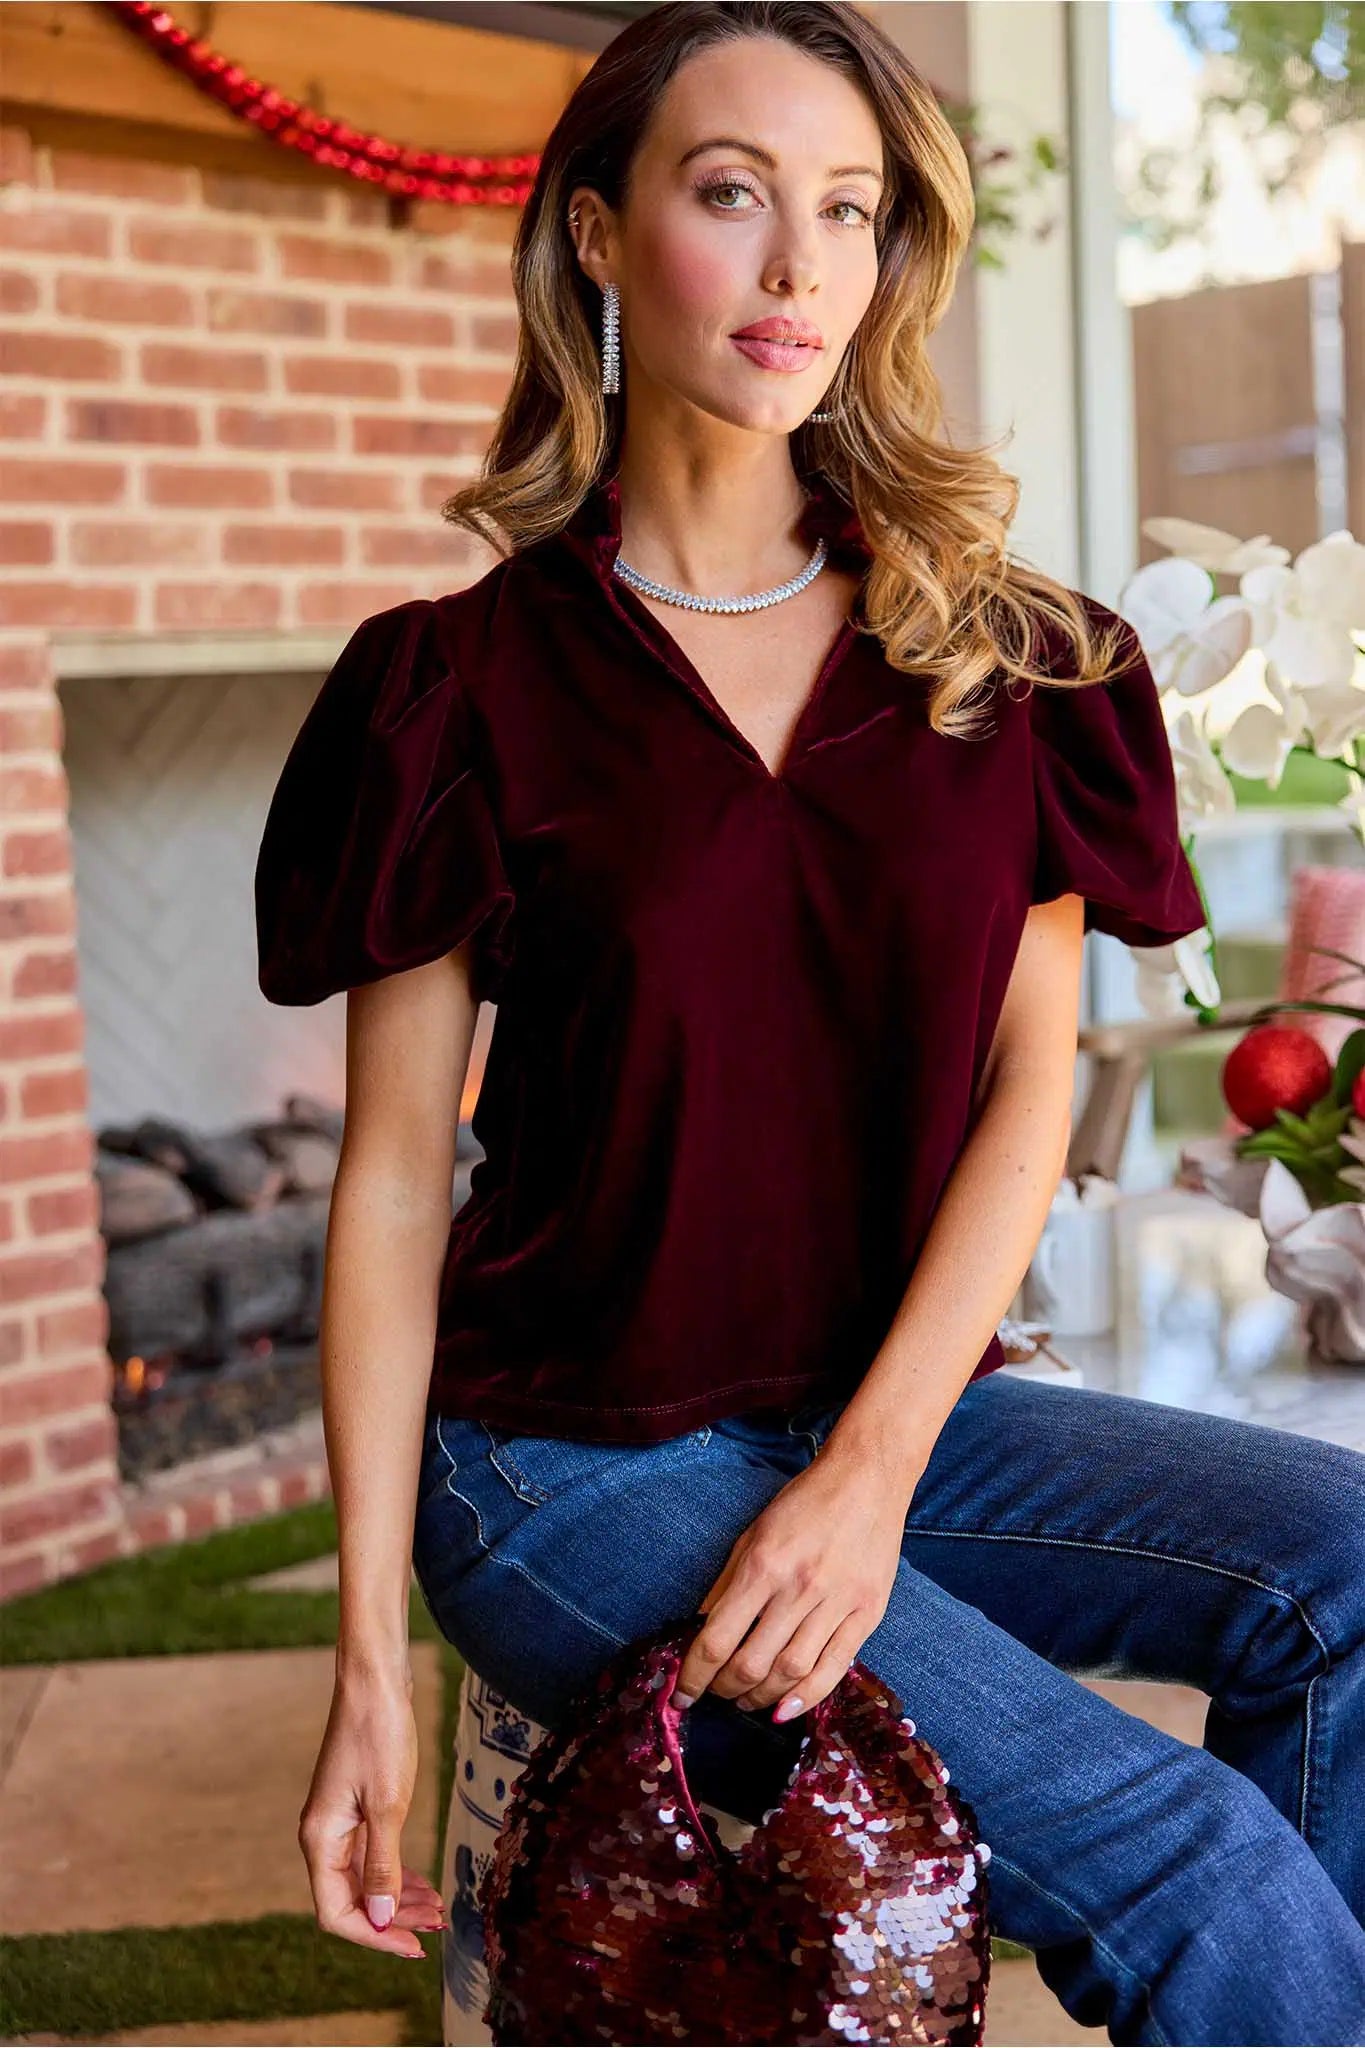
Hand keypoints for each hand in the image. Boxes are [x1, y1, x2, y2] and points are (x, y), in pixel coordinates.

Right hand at [297, 1666, 448, 1958]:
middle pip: (351, 1900)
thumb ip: (383, 1866)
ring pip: (363, 1880)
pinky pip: (370, 1856)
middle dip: (394, 1919)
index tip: (416, 1946)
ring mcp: (338, 1821)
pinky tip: (422, 1881)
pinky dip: (395, 1873)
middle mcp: (323, 1836)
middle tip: (437, 1925)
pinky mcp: (354, 1807)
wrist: (376, 1680)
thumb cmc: (380, 1735)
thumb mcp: (388, 1805)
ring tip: (437, 1908)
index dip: (376, 1936)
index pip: (338, 1913)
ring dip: (398, 1898)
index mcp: (321, 1839)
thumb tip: (382, 1919)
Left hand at [672, 1445, 912, 1723]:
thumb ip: (725, 1585)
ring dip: (760, 1698)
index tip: (680, 1694)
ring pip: (790, 1674)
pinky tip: (786, 1709)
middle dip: (723, 1690)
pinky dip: (807, 1698)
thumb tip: (699, 1631)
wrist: (867, 1478)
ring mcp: (836, 1603)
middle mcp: (798, 1588)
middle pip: (751, 1664)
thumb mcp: (753, 1534)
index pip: (716, 1639)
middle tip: (714, 1693)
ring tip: (746, 1700)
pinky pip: (834, 1669)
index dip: (692, 1676)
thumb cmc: (805, 1503)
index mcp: (763, 1564)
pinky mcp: (866, 1613)